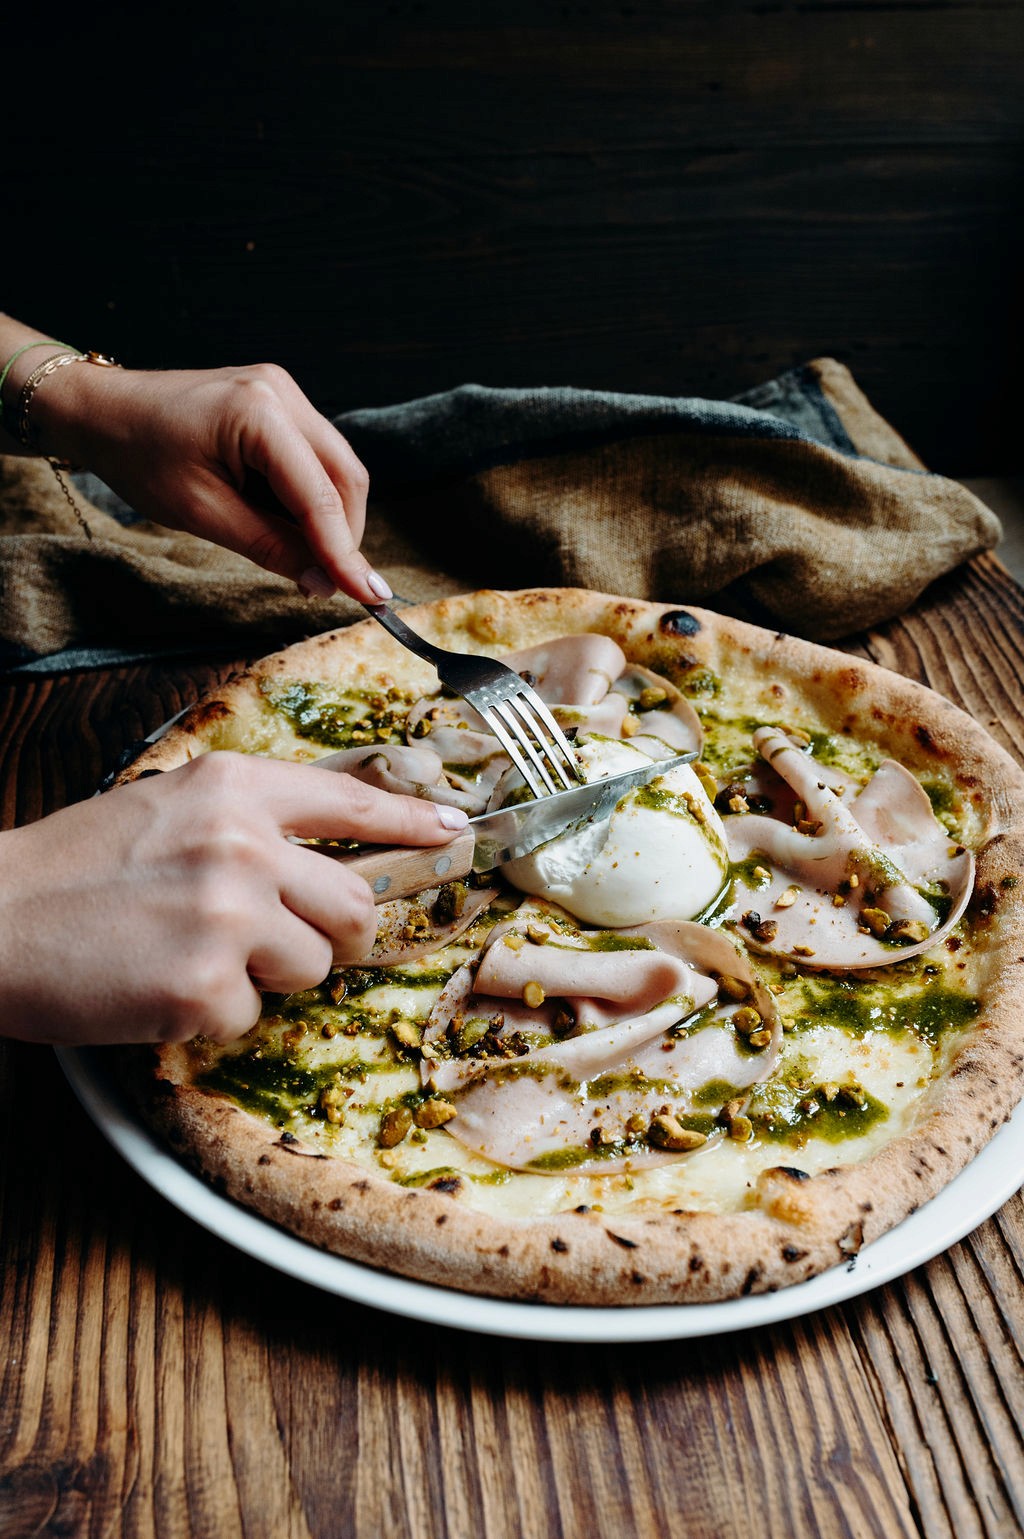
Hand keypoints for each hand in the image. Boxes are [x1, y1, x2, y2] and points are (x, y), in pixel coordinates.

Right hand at [0, 753, 465, 1046]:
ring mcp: (230, 917)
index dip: (411, 823)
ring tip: (195, 956)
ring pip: (314, 966)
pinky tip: (162, 988)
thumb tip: (325, 860)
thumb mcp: (169, 808)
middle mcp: (244, 845)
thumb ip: (250, 822)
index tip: (454, 832)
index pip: (351, 801)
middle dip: (333, 932)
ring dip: (269, 976)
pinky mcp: (208, 988)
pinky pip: (255, 1015)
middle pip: (352, 903)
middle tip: (286, 941)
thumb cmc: (75, 867)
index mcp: (234, 789)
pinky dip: (216, 1015)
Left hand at [32, 358, 390, 604]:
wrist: (104, 411)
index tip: (370, 597)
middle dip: (344, 535)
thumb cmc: (139, 456)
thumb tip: (322, 583)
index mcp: (257, 413)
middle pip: (346, 476)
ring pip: (338, 468)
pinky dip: (311, 497)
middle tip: (333, 585)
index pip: (321, 496)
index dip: (346, 552)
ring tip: (303, 556)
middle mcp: (281, 392)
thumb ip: (269, 546)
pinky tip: (287, 523)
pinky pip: (316, 457)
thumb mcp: (201, 513)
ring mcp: (284, 392)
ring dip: (330, 518)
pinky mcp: (280, 402)